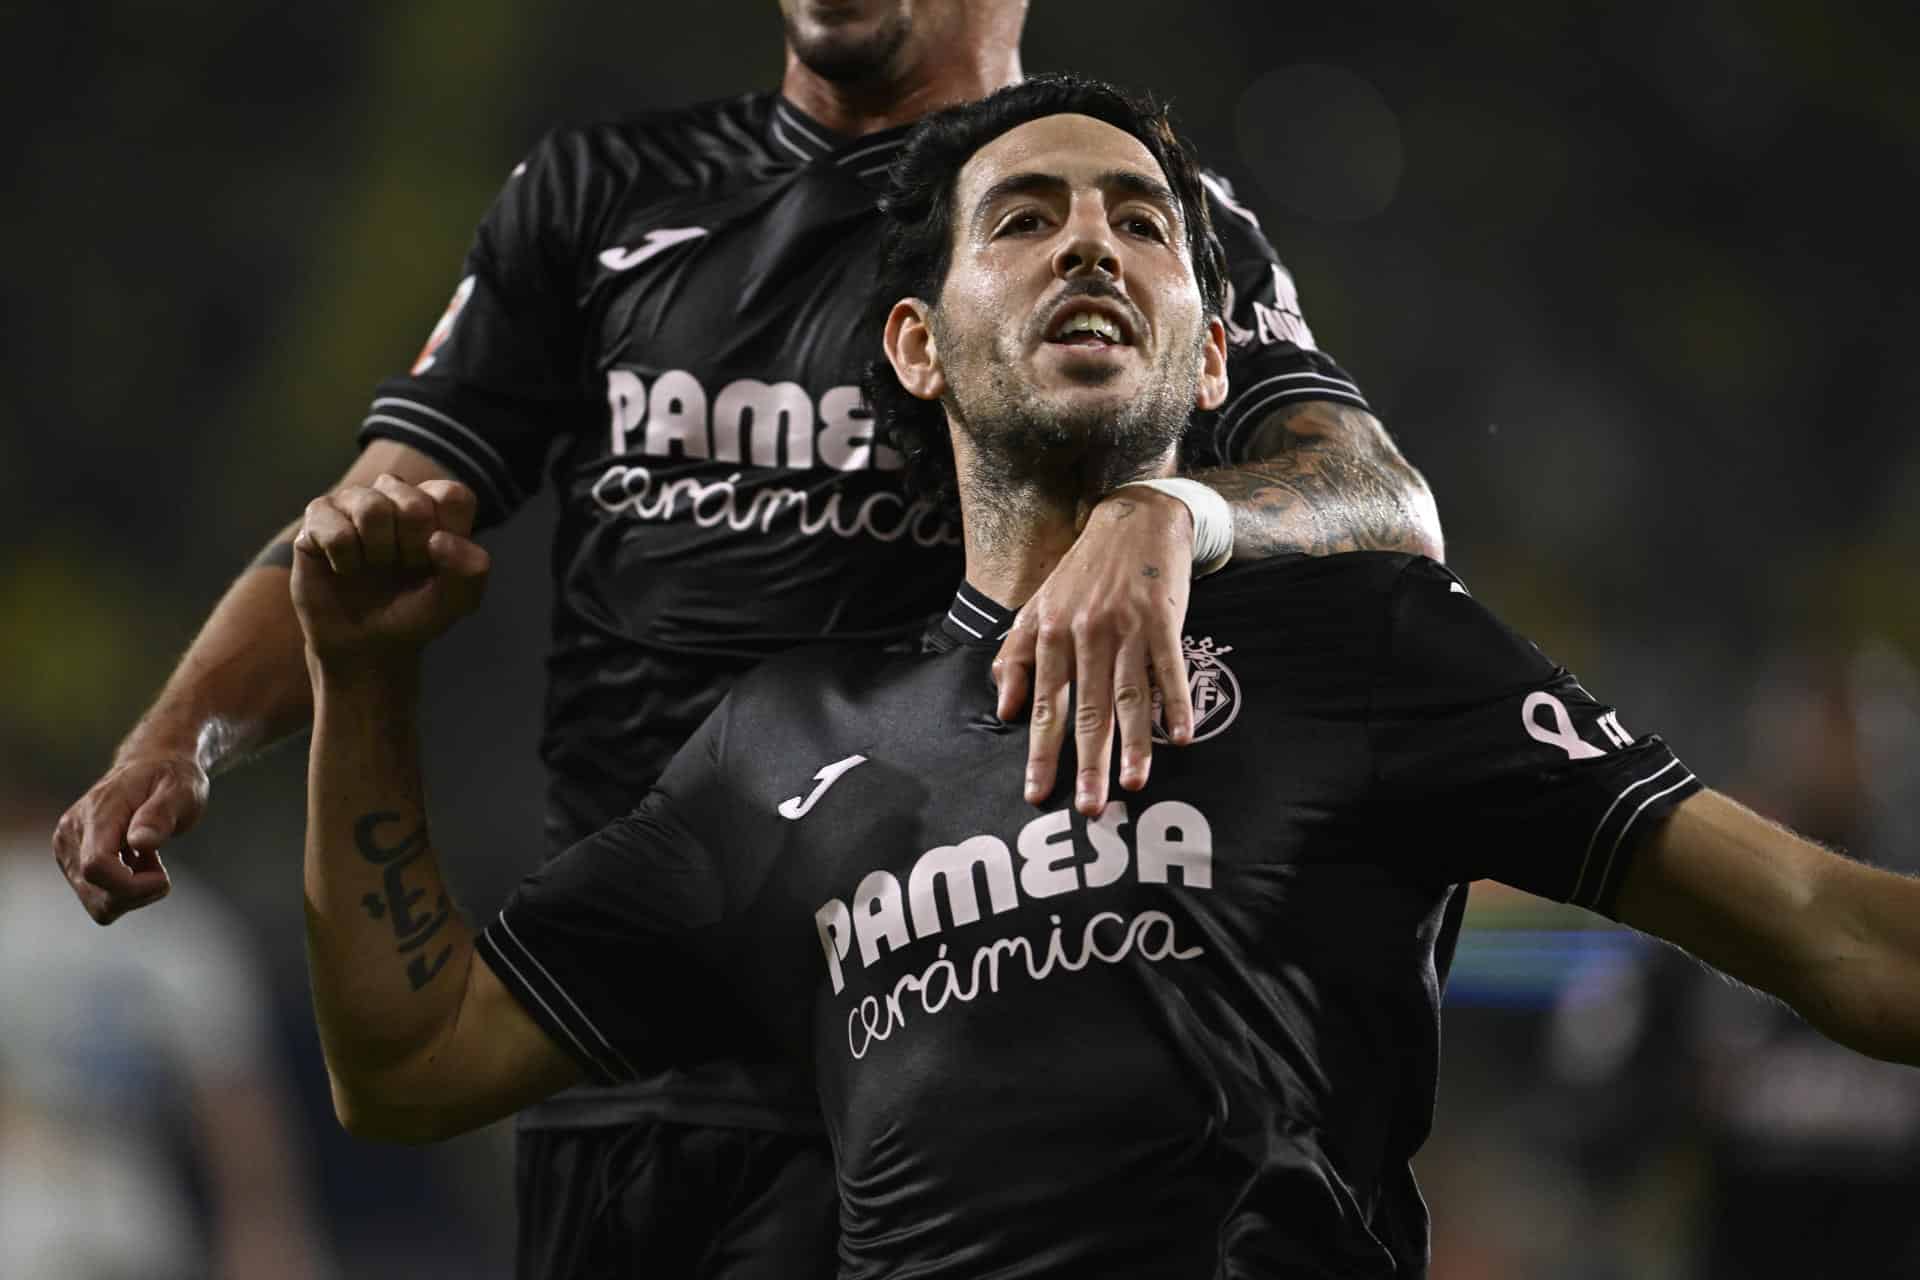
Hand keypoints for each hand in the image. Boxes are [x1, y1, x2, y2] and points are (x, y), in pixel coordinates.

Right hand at [52, 754, 205, 922]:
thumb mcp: (181, 790)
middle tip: (159, 865)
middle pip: (98, 896)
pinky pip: (100, 899)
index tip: (163, 876)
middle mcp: (70, 836)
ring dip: (132, 892)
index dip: (133, 885)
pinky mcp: (73, 862)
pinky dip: (125, 890)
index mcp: (96, 815)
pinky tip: (137, 863)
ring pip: (99, 905)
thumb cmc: (171, 777)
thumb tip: (140, 842)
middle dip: (138, 893)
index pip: (97, 867)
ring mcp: (68, 851)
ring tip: (147, 860)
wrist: (152, 765)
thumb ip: (161, 815)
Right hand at [292, 476, 489, 666]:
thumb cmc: (414, 613)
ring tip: (373, 567)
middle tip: (401, 568)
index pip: (452, 495)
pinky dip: (345, 561)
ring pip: (372, 508)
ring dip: (377, 552)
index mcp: (435, 504)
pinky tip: (344, 569)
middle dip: (412, 550)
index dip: (446, 536)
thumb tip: (438, 540)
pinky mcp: (318, 517)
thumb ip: (471, 569)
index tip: (435, 562)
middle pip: (414, 504)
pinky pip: (335, 531)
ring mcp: (354, 501)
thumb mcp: (458, 599)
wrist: (368, 644)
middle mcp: (395, 493)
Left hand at [993, 486, 1196, 815]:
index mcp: (1051, 633)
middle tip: (1089, 810)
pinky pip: (1170, 668)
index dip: (1041, 753)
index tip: (1037, 794)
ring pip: (1128, 696)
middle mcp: (1085, 633)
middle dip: (1087, 764)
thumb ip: (1017, 656)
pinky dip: (1176, 703)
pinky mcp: (1163, 618)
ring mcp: (1126, 626)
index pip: (1045, 705)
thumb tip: (1004, 710)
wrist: (1135, 516)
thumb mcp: (1039, 605)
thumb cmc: (1084, 570)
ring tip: (1132, 785)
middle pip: (1086, 710)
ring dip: (1132, 744)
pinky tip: (1180, 737)